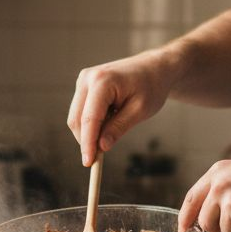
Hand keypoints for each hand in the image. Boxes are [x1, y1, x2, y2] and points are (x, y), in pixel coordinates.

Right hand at [67, 51, 175, 166]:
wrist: (154, 68)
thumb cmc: (151, 86)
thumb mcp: (140, 111)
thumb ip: (119, 128)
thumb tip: (101, 147)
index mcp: (102, 81)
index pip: (89, 119)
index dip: (87, 144)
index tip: (89, 163)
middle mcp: (87, 78)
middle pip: (76, 119)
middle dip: (86, 140)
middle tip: (99, 159)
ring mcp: (83, 80)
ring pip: (76, 117)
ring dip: (89, 132)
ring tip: (112, 132)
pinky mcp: (84, 86)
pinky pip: (81, 111)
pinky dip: (91, 124)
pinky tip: (109, 121)